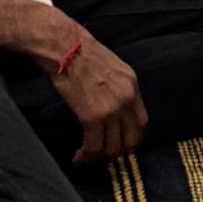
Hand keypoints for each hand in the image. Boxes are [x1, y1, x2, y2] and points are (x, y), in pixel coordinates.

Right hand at [44, 24, 147, 164]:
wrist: (61, 44)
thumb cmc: (78, 48)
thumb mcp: (109, 64)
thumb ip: (117, 85)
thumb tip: (112, 104)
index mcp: (131, 84)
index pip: (141, 121)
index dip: (131, 136)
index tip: (120, 141)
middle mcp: (126, 98)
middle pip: (132, 139)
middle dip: (119, 151)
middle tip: (105, 154)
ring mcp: (111, 109)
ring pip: (113, 147)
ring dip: (100, 156)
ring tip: (88, 157)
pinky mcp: (92, 117)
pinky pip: (93, 146)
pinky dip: (86, 156)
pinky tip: (78, 157)